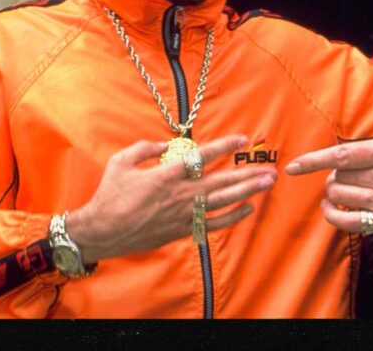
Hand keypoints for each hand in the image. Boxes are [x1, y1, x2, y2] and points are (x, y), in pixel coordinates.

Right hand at [68, 135, 276, 262]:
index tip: (242, 139)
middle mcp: (180, 194)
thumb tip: (166, 145)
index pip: (202, 157)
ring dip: (247, 192)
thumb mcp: (121, 162)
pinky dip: (232, 217)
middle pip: (221, 181)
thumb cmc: (109, 195)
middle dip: (248, 173)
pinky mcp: (182, 230)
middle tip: (270, 168)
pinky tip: (248, 209)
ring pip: (222, 202)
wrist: (102, 231)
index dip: (224, 146)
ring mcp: (183, 214)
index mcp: (166, 175)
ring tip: (267, 184)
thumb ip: (145, 148)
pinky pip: (213, 224)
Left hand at [286, 69, 372, 250]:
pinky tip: (337, 211)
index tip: (295, 165)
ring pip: (344, 199)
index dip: (315, 160)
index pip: (346, 155)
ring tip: (340, 186)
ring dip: (335, 192)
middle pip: (340, 177)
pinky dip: (337, 218)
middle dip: (332, 173)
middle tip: (339, 169)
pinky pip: (353, 224)